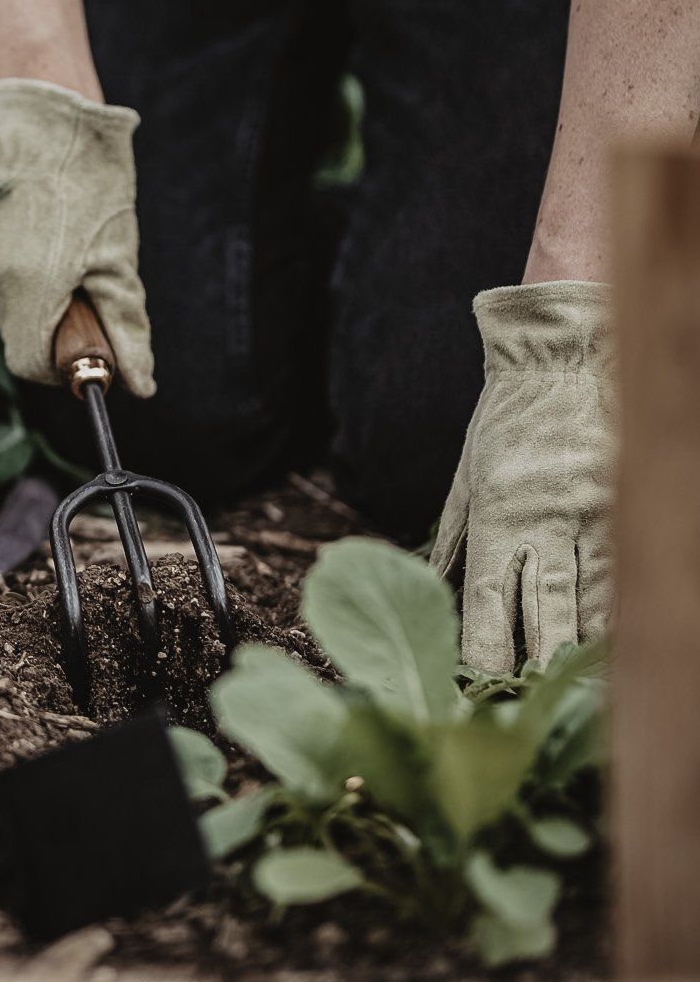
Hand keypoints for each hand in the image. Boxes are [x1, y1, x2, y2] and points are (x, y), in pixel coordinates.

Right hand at [0, 78, 153, 394]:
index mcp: (31, 288)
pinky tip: (53, 239)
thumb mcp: (119, 258)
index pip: (31, 364)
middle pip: (23, 337)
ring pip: (15, 308)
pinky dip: (31, 276)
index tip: (90, 350)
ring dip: (46, 301)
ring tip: (74, 257)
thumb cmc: (91, 184)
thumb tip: (141, 383)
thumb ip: (127, 326)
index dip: (63, 368)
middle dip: (59, 330)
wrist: (48, 123)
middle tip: (92, 294)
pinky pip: (5, 279)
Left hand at [429, 282, 613, 672]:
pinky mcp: (632, 507)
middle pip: (545, 612)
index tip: (478, 685)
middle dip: (538, 666)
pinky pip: (630, 573)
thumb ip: (452, 540)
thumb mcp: (466, 478)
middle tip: (529, 706)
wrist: (568, 357)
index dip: (483, 648)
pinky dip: (623, 613)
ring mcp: (599, 515)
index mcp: (499, 513)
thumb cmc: (508, 421)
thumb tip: (432, 589)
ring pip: (596, 601)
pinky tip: (620, 646)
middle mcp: (549, 520)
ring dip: (586, 651)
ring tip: (578, 695)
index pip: (486, 598)